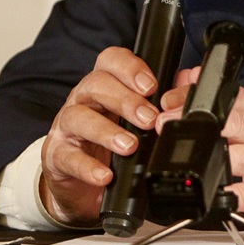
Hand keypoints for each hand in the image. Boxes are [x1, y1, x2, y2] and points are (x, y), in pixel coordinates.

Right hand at [38, 47, 161, 224]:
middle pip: (96, 84)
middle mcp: (82, 100)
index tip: (151, 86)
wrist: (81, 184)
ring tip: (129, 146)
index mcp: (103, 85)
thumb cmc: (110, 143)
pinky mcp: (56, 155)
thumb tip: (187, 81)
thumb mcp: (136, 119)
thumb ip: (162, 99)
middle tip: (149, 118)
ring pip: (79, 116)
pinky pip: (67, 156)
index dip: (130, 67)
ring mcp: (66, 127)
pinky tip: (105, 174)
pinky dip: (87, 166)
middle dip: (126, 100)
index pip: (111, 61)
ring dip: (107, 131)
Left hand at [159, 69, 243, 235]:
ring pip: (243, 155)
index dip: (197, 95)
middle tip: (168, 122)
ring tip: (188, 159)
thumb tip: (191, 78)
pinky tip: (217, 195)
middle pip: (235, 120)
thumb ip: (228, 103)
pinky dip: (233, 195)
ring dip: (214, 155)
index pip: (230, 96)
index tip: (170, 99)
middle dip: (199, 120)